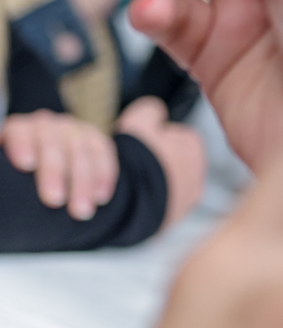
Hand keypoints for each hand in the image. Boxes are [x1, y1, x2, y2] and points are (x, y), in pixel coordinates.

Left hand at [0, 110, 118, 220]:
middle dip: (54, 172)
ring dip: (82, 182)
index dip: (21, 145)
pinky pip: (104, 154)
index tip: (25, 165)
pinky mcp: (96, 140)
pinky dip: (104, 176)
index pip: (20, 131)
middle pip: (51, 143)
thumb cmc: (17, 167)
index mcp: (21, 129)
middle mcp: (47, 125)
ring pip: (80, 151)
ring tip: (80, 211)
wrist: (44, 157)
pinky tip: (101, 197)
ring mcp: (73, 130)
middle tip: (53, 200)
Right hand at [114, 97, 205, 226]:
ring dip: (152, 180)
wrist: (129, 203)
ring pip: (167, 181)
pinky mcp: (173, 218)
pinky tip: (133, 197)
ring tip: (131, 181)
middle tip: (133, 162)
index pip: (175, 133)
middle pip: (173, 159)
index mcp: (193, 146)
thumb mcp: (139, 120)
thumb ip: (151, 109)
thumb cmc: (135, 159)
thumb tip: (156, 112)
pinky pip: (161, 202)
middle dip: (156, 159)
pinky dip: (150, 199)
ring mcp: (187, 199)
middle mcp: (198, 173)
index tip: (138, 142)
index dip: (153, 136)